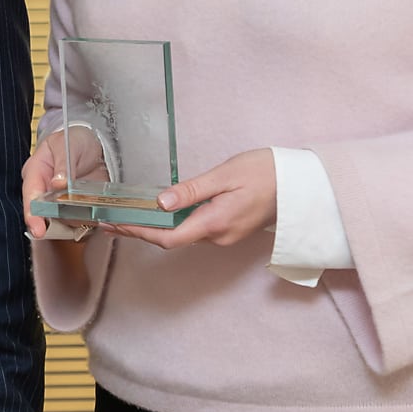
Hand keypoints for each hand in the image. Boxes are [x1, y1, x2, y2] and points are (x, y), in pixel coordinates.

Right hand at [22, 126, 105, 239]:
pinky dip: (88, 219)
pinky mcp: (77, 208)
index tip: (38, 229)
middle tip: (61, 227)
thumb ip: (62, 164)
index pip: (30, 196)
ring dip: (74, 220)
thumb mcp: (66, 145)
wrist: (96, 144)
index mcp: (35, 173)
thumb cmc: (74, 141)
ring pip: (63, 220)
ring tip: (88, 211)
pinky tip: (97, 214)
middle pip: (43, 214)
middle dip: (51, 223)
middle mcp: (45, 191)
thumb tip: (56, 184)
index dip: (32, 214)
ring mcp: (61, 202)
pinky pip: (81, 220)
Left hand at [99, 148, 276, 250]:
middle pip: (170, 239)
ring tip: (127, 214)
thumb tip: (160, 203)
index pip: (167, 237)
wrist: (303, 185)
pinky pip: (194, 229)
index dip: (138, 232)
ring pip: (181, 234)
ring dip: (154, 226)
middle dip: (139, 230)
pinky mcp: (228, 229)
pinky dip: (171, 223)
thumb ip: (192, 190)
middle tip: (110, 219)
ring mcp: (224, 235)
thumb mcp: (225, 175)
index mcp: (215, 223)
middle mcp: (218, 236)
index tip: (114, 224)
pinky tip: (158, 211)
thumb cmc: (266, 172)